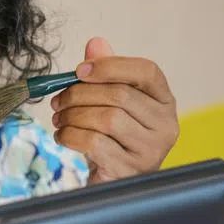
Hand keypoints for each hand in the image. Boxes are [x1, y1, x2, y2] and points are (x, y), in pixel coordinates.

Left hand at [50, 37, 178, 184]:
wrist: (108, 180)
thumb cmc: (110, 138)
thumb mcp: (108, 103)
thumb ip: (105, 73)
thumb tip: (96, 44)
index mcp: (164, 101)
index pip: (147, 72)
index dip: (111, 66)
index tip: (80, 70)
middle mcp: (165, 125)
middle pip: (120, 95)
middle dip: (79, 94)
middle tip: (57, 101)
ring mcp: (151, 150)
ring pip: (107, 119)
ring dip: (72, 116)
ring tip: (59, 119)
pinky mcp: (130, 169)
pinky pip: (94, 143)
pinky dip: (70, 136)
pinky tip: (63, 136)